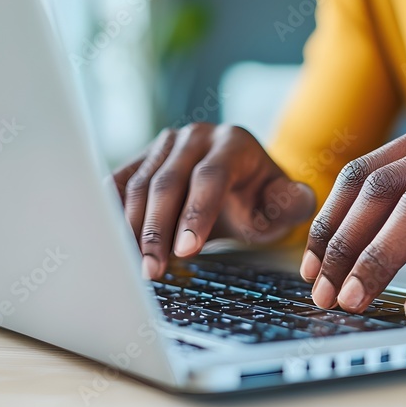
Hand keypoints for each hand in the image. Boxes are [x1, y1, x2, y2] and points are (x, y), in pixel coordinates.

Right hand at [112, 123, 315, 278]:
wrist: (240, 188)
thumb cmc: (262, 201)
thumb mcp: (285, 206)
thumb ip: (294, 204)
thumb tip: (293, 200)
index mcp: (234, 142)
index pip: (210, 176)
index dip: (196, 213)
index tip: (186, 250)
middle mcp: (196, 137)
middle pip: (168, 182)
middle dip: (158, 230)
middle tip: (153, 270)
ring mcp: (165, 145)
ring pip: (138, 185)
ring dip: (131, 229)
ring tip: (135, 266)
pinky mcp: (141, 159)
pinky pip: (118, 186)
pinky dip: (111, 214)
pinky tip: (111, 245)